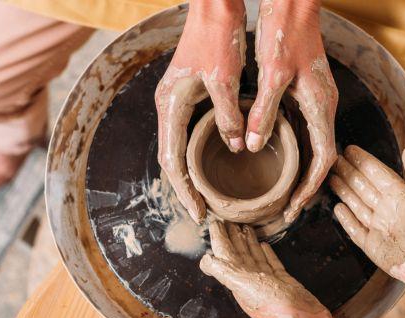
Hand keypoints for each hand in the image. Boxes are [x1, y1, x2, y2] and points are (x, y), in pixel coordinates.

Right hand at [155, 1, 246, 222]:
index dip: (184, 190)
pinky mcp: (187, 97)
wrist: (214, 11)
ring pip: (177, 148)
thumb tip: (236, 147)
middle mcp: (168, 107)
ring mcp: (175, 102)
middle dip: (184, 188)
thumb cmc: (216, 40)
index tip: (198, 212)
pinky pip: (187, 134)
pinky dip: (194, 155)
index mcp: (171, 106)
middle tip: (201, 212)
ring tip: (204, 197)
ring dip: (188, 174)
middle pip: (171, 159)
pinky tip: (210, 165)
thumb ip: (228, 116)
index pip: (172, 160)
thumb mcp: (225, 81)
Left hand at [200, 221, 332, 317]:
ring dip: (248, 242)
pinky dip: (267, 253)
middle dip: (232, 236)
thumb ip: (226, 272)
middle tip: (228, 219)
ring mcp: (267, 281)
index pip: (225, 253)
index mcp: (239, 279)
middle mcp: (250, 280)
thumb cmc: (274, 307)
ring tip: (245, 227)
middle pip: (238, 253)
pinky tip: (265, 244)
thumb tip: (205, 259)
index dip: (220, 238)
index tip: (216, 221)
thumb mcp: (245, 286)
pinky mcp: (283, 282)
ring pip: (254, 257)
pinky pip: (272, 263)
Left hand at [249, 0, 337, 221]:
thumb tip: (256, 145)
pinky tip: (280, 156)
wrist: (294, 5)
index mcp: (320, 105)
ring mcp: (318, 98)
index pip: (323, 159)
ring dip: (302, 169)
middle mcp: (324, 105)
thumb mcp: (272, 75)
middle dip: (307, 185)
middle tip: (287, 207)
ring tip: (283, 190)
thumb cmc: (285, 34)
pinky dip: (298, 149)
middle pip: (322, 157)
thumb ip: (265, 112)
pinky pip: (307, 127)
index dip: (310, 187)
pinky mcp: (309, 91)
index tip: (294, 207)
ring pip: (315, 143)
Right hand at [329, 145, 404, 284]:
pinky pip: (355, 229)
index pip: (377, 174)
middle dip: (349, 174)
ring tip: (332, 178)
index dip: (363, 162)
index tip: (349, 150)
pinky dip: (346, 218)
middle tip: (334, 161)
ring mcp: (379, 227)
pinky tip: (338, 208)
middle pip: (364, 187)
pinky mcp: (372, 245)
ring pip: (357, 205)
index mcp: (400, 195)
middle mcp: (388, 209)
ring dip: (345, 191)